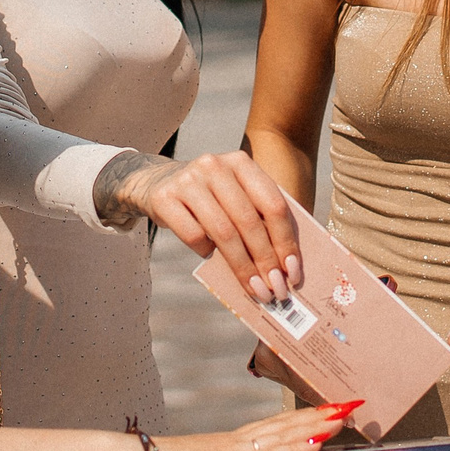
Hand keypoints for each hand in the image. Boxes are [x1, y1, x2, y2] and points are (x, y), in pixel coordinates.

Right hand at [123, 150, 302, 302]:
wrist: (157, 182)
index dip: (285, 240)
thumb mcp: (234, 193)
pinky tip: (210, 256)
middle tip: (275, 288)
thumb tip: (284, 264)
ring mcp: (188, 180)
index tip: (292, 270)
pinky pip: (193, 234)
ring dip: (241, 266)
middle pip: (248, 221)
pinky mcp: (164, 197)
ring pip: (223, 231)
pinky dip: (205, 251)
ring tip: (253, 287)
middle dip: (264, 259)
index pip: (272, 204)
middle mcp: (215, 165)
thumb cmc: (209, 197)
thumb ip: (257, 216)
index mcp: (241, 162)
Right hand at [151, 401, 357, 450]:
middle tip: (346, 404)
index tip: (321, 414)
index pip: (270, 429)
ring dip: (316, 425)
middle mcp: (235, 443)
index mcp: (225, 445)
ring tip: (343, 415)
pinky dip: (297, 447)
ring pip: (284, 434)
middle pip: (283, 425)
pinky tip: (318, 442)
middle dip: (317, 416)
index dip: (297, 421)